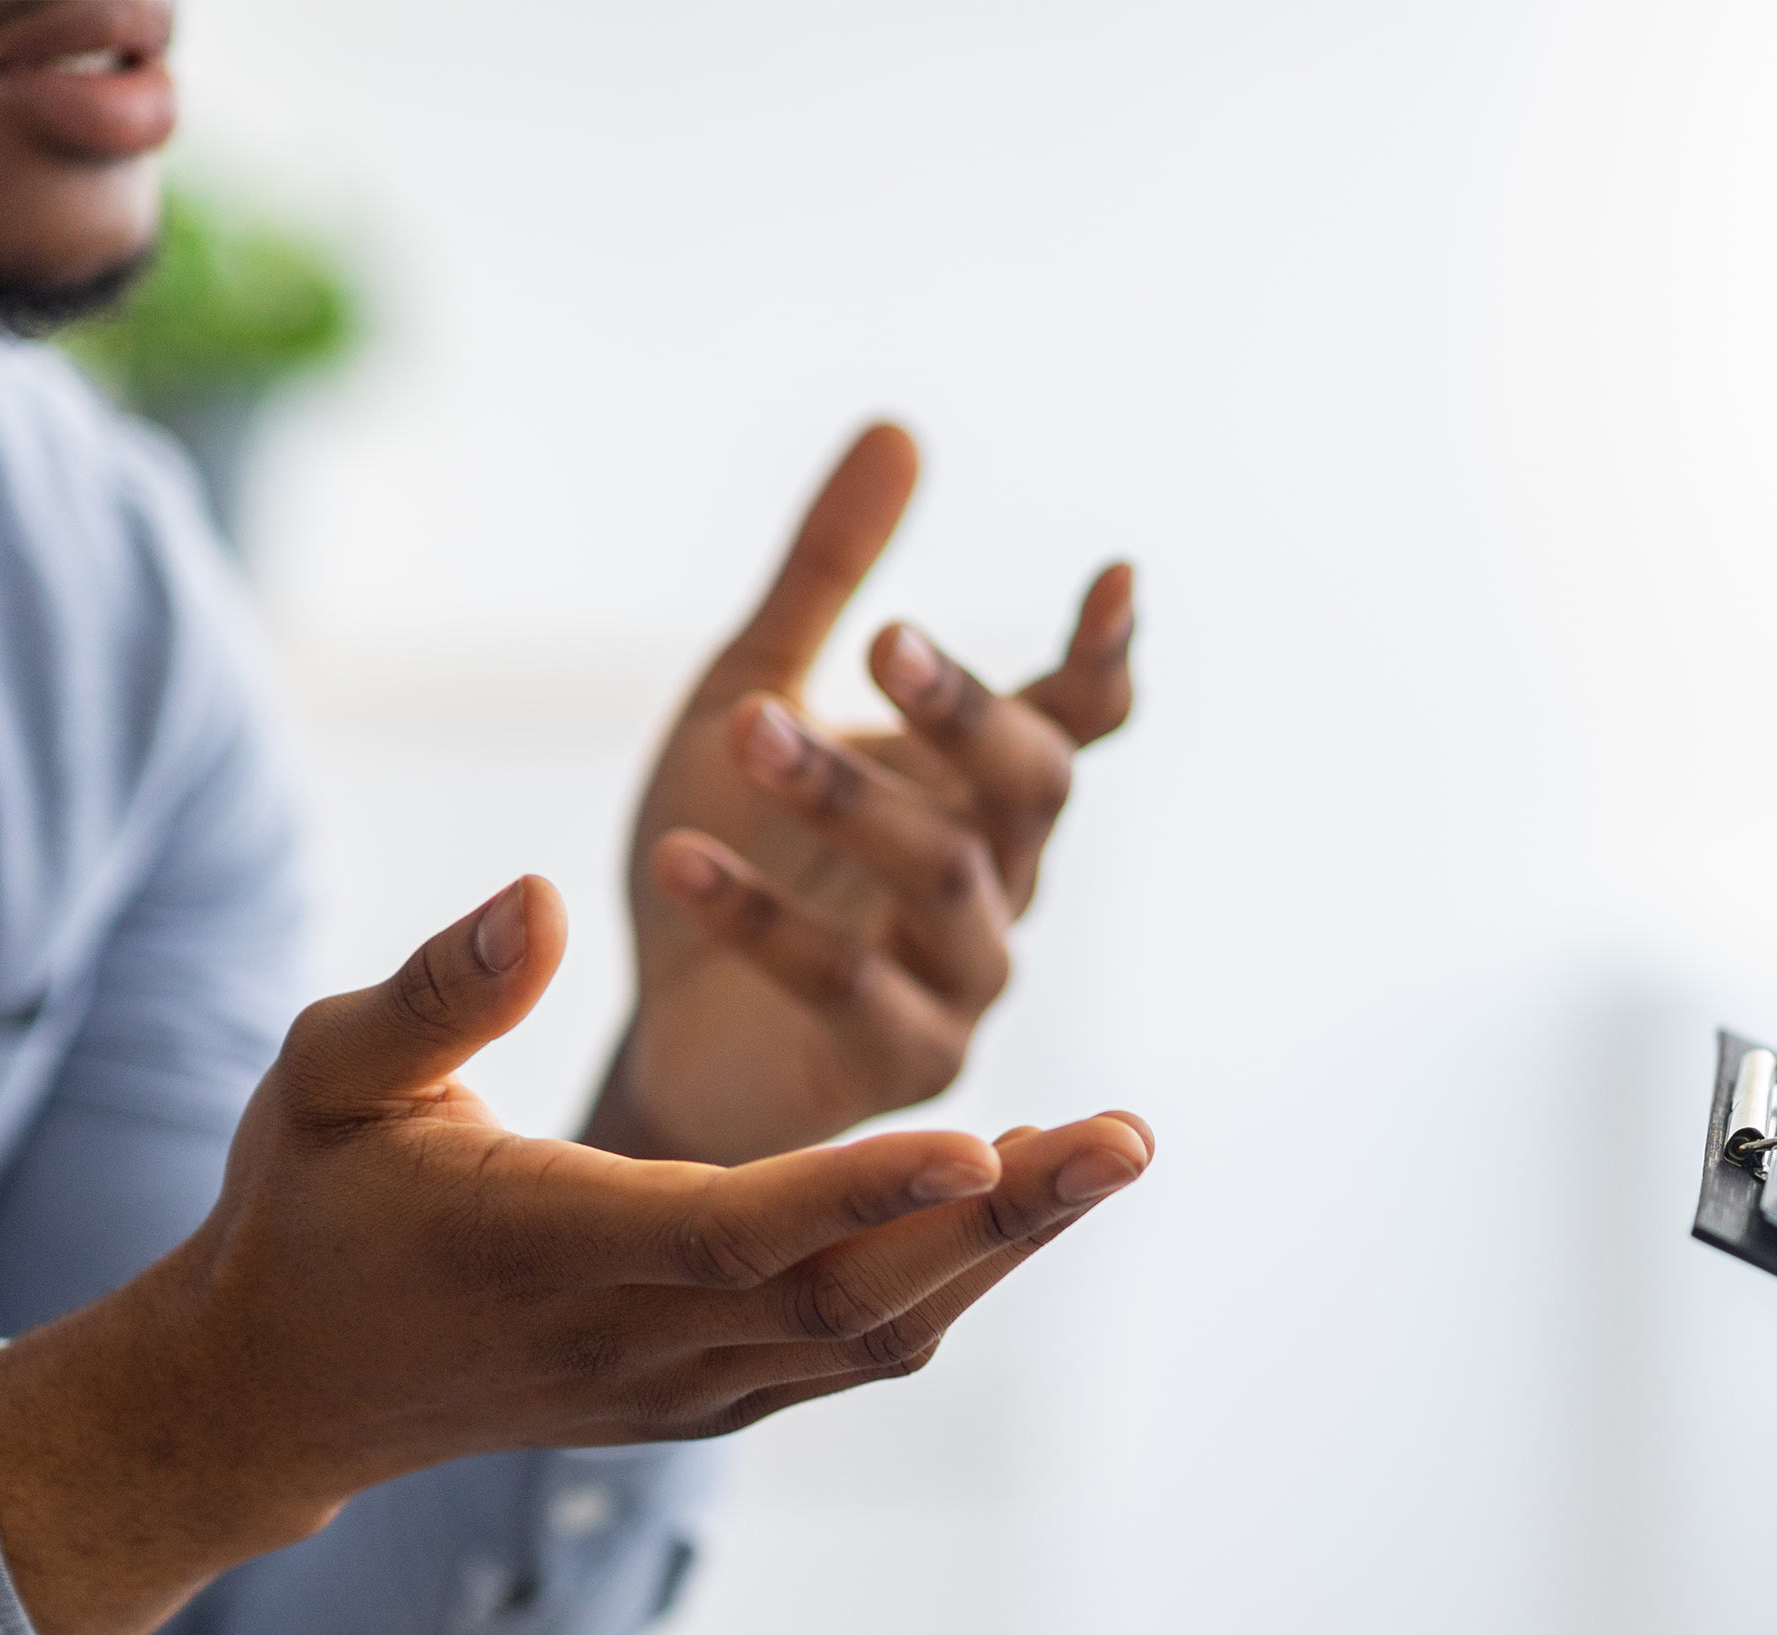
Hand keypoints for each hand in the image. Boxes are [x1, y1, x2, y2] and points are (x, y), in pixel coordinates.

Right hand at [0, 877, 1152, 1634]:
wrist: (284, 1388)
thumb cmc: (309, 1203)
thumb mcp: (330, 1075)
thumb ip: (434, 990)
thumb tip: (536, 896)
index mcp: (548, 1249)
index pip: (733, 1229)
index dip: (861, 1192)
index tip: (983, 1140)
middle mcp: (637, 1338)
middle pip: (855, 1297)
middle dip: (1004, 1221)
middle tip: (1128, 1135)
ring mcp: (686, 1387)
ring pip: (879, 1333)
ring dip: (1003, 1252)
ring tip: (1108, 1153)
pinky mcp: (712, 1400)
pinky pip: (858, 1349)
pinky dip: (952, 1280)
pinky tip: (1024, 1200)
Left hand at [590, 422, 1138, 1167]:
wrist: (661, 1034)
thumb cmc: (729, 853)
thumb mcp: (749, 693)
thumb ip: (823, 578)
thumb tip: (900, 426)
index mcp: (977, 789)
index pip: (1076, 718)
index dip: (1104, 657)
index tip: (1114, 579)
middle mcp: (999, 880)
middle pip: (1033, 787)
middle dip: (968, 713)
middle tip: (887, 641)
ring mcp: (962, 979)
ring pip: (946, 878)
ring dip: (851, 799)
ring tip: (747, 733)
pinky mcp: (900, 1065)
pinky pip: (852, 986)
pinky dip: (766, 919)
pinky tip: (681, 856)